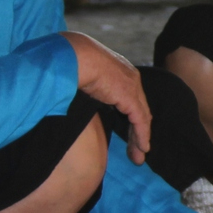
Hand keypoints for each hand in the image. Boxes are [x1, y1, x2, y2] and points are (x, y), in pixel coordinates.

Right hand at [61, 31, 150, 163]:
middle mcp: (131, 77)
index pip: (131, 99)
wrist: (75, 56)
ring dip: (140, 139)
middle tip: (138, 151)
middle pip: (139, 110)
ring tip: (138, 157)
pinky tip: (142, 148)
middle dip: (137, 132)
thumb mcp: (83, 77)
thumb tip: (72, 100)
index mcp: (119, 71)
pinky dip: (141, 135)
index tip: (129, 135)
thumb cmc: (71, 63)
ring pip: (142, 117)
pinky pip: (140, 121)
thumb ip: (88, 89)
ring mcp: (133, 86)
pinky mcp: (130, 96)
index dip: (131, 118)